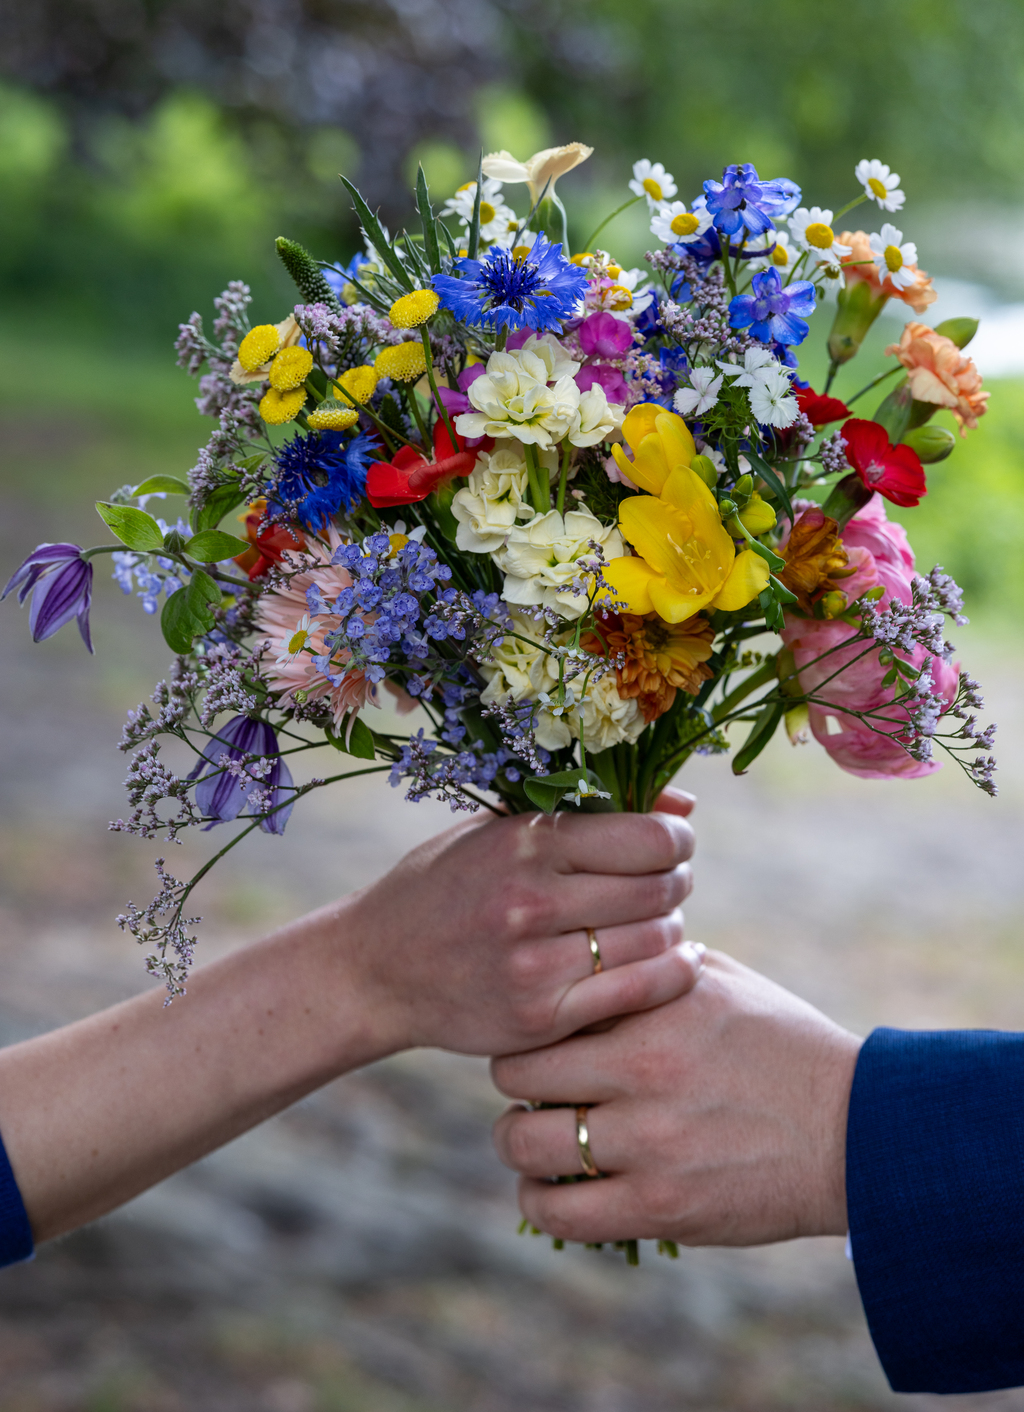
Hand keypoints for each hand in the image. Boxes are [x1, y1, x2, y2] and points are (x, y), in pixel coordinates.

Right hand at [339, 788, 702, 1057]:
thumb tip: (684, 809)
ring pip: (655, 940)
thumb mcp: (501, 829)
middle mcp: (529, 900)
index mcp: (524, 841)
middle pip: (658, 889)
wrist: (377, 968)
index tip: (673, 845)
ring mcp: (534, 964)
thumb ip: (590, 813)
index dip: (677, 840)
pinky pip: (638, 993)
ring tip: (654, 922)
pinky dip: (672, 974)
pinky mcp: (538, 1018)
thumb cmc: (448, 885)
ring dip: (672, 929)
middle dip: (677, 882)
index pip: (648, 838)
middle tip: (669, 884)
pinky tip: (675, 962)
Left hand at [491, 951, 861, 1245]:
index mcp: (654, 1005)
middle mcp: (644, 1068)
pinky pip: (560, 1213)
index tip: (537, 1032)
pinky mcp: (661, 1207)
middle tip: (531, 1090)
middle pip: (517, 1072)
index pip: (545, 1004)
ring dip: (519, 1143)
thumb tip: (591, 954)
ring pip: (523, 1144)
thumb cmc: (784, 1045)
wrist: (857, 1131)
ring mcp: (650, 1141)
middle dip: (516, 1081)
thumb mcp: (720, 982)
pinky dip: (542, 1203)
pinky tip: (552, 1191)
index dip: (529, 1019)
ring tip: (535, 1141)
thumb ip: (649, 966)